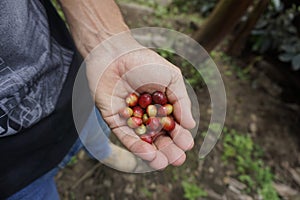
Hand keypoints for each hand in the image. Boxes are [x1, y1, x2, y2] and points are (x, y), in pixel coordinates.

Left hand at [87, 46, 195, 169]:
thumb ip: (181, 101)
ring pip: (145, 141)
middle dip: (169, 149)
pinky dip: (137, 147)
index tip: (186, 144)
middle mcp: (148, 115)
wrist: (114, 54)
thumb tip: (191, 125)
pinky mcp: (115, 121)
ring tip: (164, 163)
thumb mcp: (172, 78)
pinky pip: (127, 137)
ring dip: (155, 154)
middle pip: (160, 137)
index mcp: (162, 105)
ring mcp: (131, 119)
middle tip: (178, 159)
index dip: (180, 136)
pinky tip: (149, 155)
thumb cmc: (144, 62)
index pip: (173, 125)